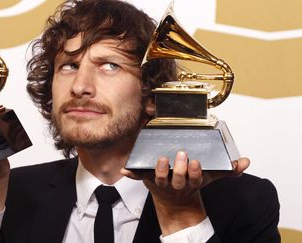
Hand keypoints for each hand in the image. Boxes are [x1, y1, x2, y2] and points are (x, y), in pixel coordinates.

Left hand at [121, 151, 249, 234]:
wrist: (175, 203)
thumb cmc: (191, 184)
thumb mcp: (210, 178)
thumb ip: (227, 170)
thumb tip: (245, 162)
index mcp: (191, 183)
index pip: (195, 179)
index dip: (195, 172)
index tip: (196, 162)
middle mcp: (176, 185)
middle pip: (178, 179)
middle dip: (179, 169)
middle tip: (180, 155)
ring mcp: (161, 183)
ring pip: (159, 179)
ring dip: (159, 170)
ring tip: (160, 159)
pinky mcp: (148, 180)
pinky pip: (139, 177)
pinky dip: (132, 173)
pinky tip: (125, 169)